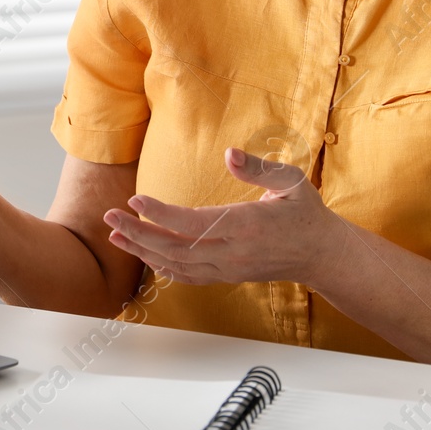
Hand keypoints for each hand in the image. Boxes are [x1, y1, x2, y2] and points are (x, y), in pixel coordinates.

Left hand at [102, 147, 342, 285]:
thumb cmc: (306, 214)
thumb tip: (229, 153)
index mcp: (246, 226)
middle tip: (109, 216)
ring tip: (114, 234)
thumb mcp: (292, 181)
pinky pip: (187, 276)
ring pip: (177, 265)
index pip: (194, 223)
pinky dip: (161, 267)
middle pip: (176, 248)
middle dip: (138, 233)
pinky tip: (143, 253)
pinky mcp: (226, 276)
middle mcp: (233, 252)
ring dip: (143, 251)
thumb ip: (260, 168)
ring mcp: (228, 269)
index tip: (135, 199)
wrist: (321, 254)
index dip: (161, 214)